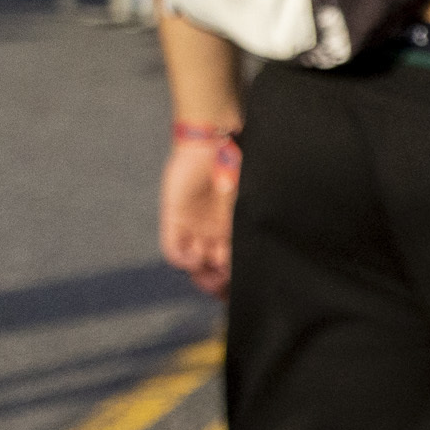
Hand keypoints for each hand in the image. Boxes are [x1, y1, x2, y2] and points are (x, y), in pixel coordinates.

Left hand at [158, 134, 236, 295]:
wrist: (210, 142)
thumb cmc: (237, 164)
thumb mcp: (250, 195)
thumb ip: (250, 219)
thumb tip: (255, 248)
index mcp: (238, 228)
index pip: (237, 262)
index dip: (240, 278)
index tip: (244, 285)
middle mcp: (217, 233)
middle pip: (216, 271)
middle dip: (221, 283)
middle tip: (224, 288)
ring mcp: (195, 229)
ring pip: (195, 265)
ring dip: (201, 275)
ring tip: (208, 277)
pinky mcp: (175, 220)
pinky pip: (173, 250)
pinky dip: (183, 260)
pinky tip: (194, 259)